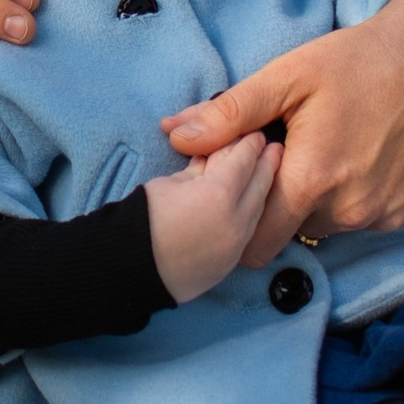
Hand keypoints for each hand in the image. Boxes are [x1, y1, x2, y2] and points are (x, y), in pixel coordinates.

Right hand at [144, 134, 279, 301]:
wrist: (130, 269)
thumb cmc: (142, 219)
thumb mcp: (169, 183)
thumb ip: (198, 170)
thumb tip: (211, 160)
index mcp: (217, 194)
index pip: (243, 161)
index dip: (251, 144)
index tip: (256, 133)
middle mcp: (235, 221)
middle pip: (259, 185)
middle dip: (266, 164)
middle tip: (273, 148)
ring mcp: (235, 246)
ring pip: (258, 211)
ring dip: (264, 190)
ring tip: (266, 174)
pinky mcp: (229, 264)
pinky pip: (248, 233)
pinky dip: (253, 214)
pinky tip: (251, 204)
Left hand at [161, 0, 403, 246]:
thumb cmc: (357, 61)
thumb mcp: (287, 76)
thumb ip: (230, 115)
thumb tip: (173, 135)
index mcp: (312, 180)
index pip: (256, 239)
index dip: (241, 214)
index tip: (241, 184)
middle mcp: (349, 210)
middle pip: (290, 230)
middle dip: (279, 203)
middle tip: (287, 156)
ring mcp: (383, 216)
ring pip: (326, 226)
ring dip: (317, 201)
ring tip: (325, 151)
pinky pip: (362, 221)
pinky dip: (353, 199)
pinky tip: (359, 159)